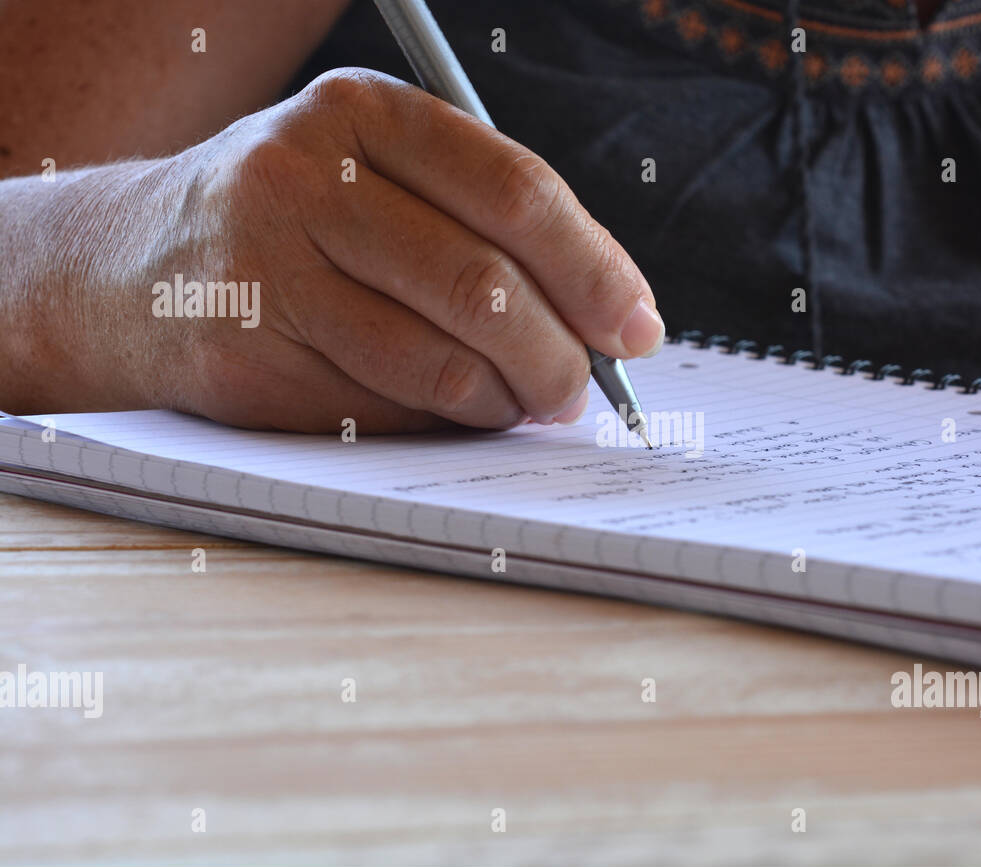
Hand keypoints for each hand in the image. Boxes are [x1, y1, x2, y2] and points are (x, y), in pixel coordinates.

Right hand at [41, 68, 662, 431]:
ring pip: (437, 362)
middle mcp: (305, 176)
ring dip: (502, 402)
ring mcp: (264, 267)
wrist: (132, 268)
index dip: (594, 272)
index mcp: (364, 115)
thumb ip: (485, 226)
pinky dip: (437, 426)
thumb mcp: (379, 179)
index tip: (637, 329)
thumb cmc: (296, 225)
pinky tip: (444, 413)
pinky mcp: (243, 357)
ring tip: (518, 404)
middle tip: (580, 392)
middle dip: (557, 357)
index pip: (516, 193)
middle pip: (484, 285)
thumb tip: (612, 317)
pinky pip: (382, 411)